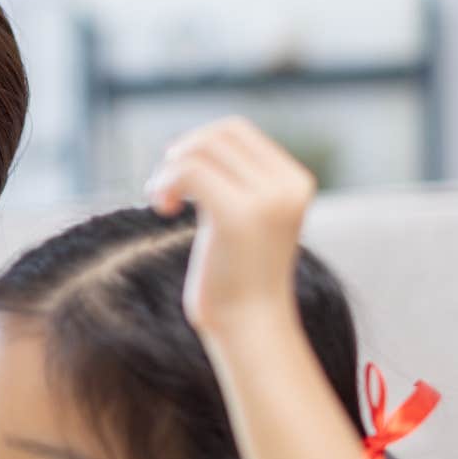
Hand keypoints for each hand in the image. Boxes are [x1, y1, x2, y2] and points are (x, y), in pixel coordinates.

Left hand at [144, 116, 315, 336]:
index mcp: (295, 181)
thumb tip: (192, 145)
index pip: (237, 130)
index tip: (180, 180)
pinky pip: (190, 170)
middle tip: (165, 190)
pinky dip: (166, 182)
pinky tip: (163, 209)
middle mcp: (288, 185)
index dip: (197, 145)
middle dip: (182, 153)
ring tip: (162, 202)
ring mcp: (267, 199)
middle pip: (219, 132)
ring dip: (170, 169)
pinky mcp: (239, 215)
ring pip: (202, 147)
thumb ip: (233, 183)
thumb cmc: (237, 280)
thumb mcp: (243, 219)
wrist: (250, 328)